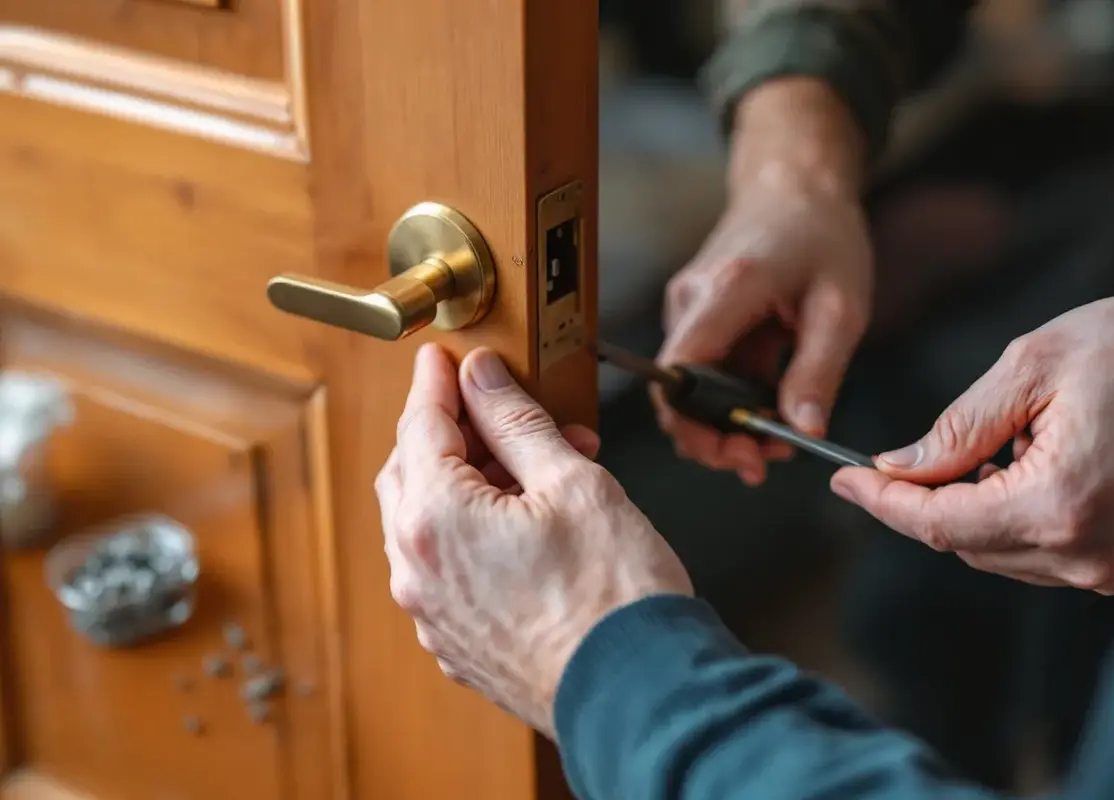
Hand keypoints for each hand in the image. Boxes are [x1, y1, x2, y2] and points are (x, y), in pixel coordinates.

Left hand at [377, 345, 693, 735]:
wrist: (637, 695)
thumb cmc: (614, 598)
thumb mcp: (573, 482)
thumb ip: (516, 422)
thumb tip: (484, 380)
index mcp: (435, 520)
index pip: (421, 425)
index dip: (438, 383)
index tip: (446, 361)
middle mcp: (417, 571)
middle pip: (412, 472)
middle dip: (455, 432)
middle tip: (502, 410)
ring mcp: (434, 614)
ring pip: (428, 522)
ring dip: (469, 483)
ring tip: (539, 469)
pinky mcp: (458, 643)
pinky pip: (446, 568)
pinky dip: (472, 532)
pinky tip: (524, 523)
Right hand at [656, 78, 873, 485]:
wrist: (797, 183)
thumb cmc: (823, 234)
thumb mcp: (841, 308)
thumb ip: (818, 373)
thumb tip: (802, 432)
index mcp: (726, 292)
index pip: (680, 373)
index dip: (693, 425)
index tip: (733, 455)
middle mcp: (692, 300)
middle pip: (677, 391)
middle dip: (713, 438)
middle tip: (762, 464)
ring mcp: (690, 308)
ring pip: (691, 388)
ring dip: (725, 424)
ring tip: (776, 445)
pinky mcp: (699, 316)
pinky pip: (707, 372)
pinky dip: (732, 401)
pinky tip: (769, 415)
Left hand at [830, 290, 1113, 593]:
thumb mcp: (1027, 371)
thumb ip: (955, 432)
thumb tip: (897, 469)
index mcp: (1061, 504)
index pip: (940, 523)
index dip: (882, 503)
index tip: (843, 481)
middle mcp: (1086, 550)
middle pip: (961, 542)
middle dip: (917, 502)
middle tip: (888, 462)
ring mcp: (1107, 562)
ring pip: (991, 550)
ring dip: (962, 507)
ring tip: (985, 447)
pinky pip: (1030, 549)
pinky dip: (1000, 514)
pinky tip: (1011, 468)